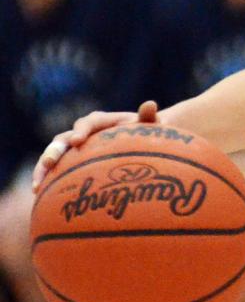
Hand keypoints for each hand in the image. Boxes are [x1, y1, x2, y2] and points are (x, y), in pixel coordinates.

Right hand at [32, 101, 158, 191]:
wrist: (139, 141)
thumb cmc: (145, 133)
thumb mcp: (149, 125)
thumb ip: (148, 117)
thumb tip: (151, 105)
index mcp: (100, 121)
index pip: (87, 123)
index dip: (81, 131)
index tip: (77, 141)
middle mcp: (82, 132)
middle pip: (63, 139)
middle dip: (54, 151)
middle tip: (48, 163)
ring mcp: (74, 147)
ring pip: (53, 155)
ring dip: (42, 168)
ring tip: (36, 187)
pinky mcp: (71, 161)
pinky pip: (56, 170)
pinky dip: (47, 180)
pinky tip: (40, 196)